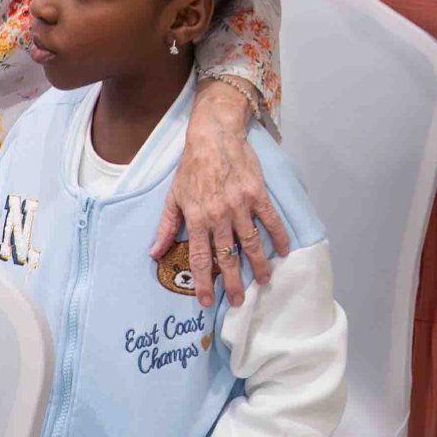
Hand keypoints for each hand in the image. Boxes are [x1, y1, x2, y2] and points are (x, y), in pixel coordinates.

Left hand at [152, 80, 290, 307]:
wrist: (213, 135)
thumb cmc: (191, 166)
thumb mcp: (173, 196)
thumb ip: (166, 226)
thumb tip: (154, 253)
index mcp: (196, 218)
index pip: (199, 258)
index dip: (203, 282)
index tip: (207, 301)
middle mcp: (218, 215)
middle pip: (227, 256)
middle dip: (233, 282)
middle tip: (239, 301)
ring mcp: (239, 205)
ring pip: (251, 243)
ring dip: (258, 266)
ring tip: (263, 281)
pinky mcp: (257, 194)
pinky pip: (270, 220)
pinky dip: (278, 237)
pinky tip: (283, 251)